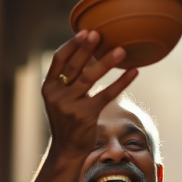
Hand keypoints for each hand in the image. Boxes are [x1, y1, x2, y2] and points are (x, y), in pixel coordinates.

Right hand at [42, 30, 137, 159]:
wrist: (67, 150)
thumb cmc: (68, 120)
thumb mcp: (62, 98)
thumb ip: (70, 79)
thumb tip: (89, 52)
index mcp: (49, 87)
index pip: (59, 59)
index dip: (72, 44)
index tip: (85, 31)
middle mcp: (57, 95)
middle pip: (74, 66)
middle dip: (87, 49)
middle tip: (99, 34)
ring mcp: (69, 106)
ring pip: (90, 78)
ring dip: (106, 62)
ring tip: (121, 51)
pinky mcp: (85, 115)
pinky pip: (106, 95)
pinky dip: (121, 82)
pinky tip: (133, 72)